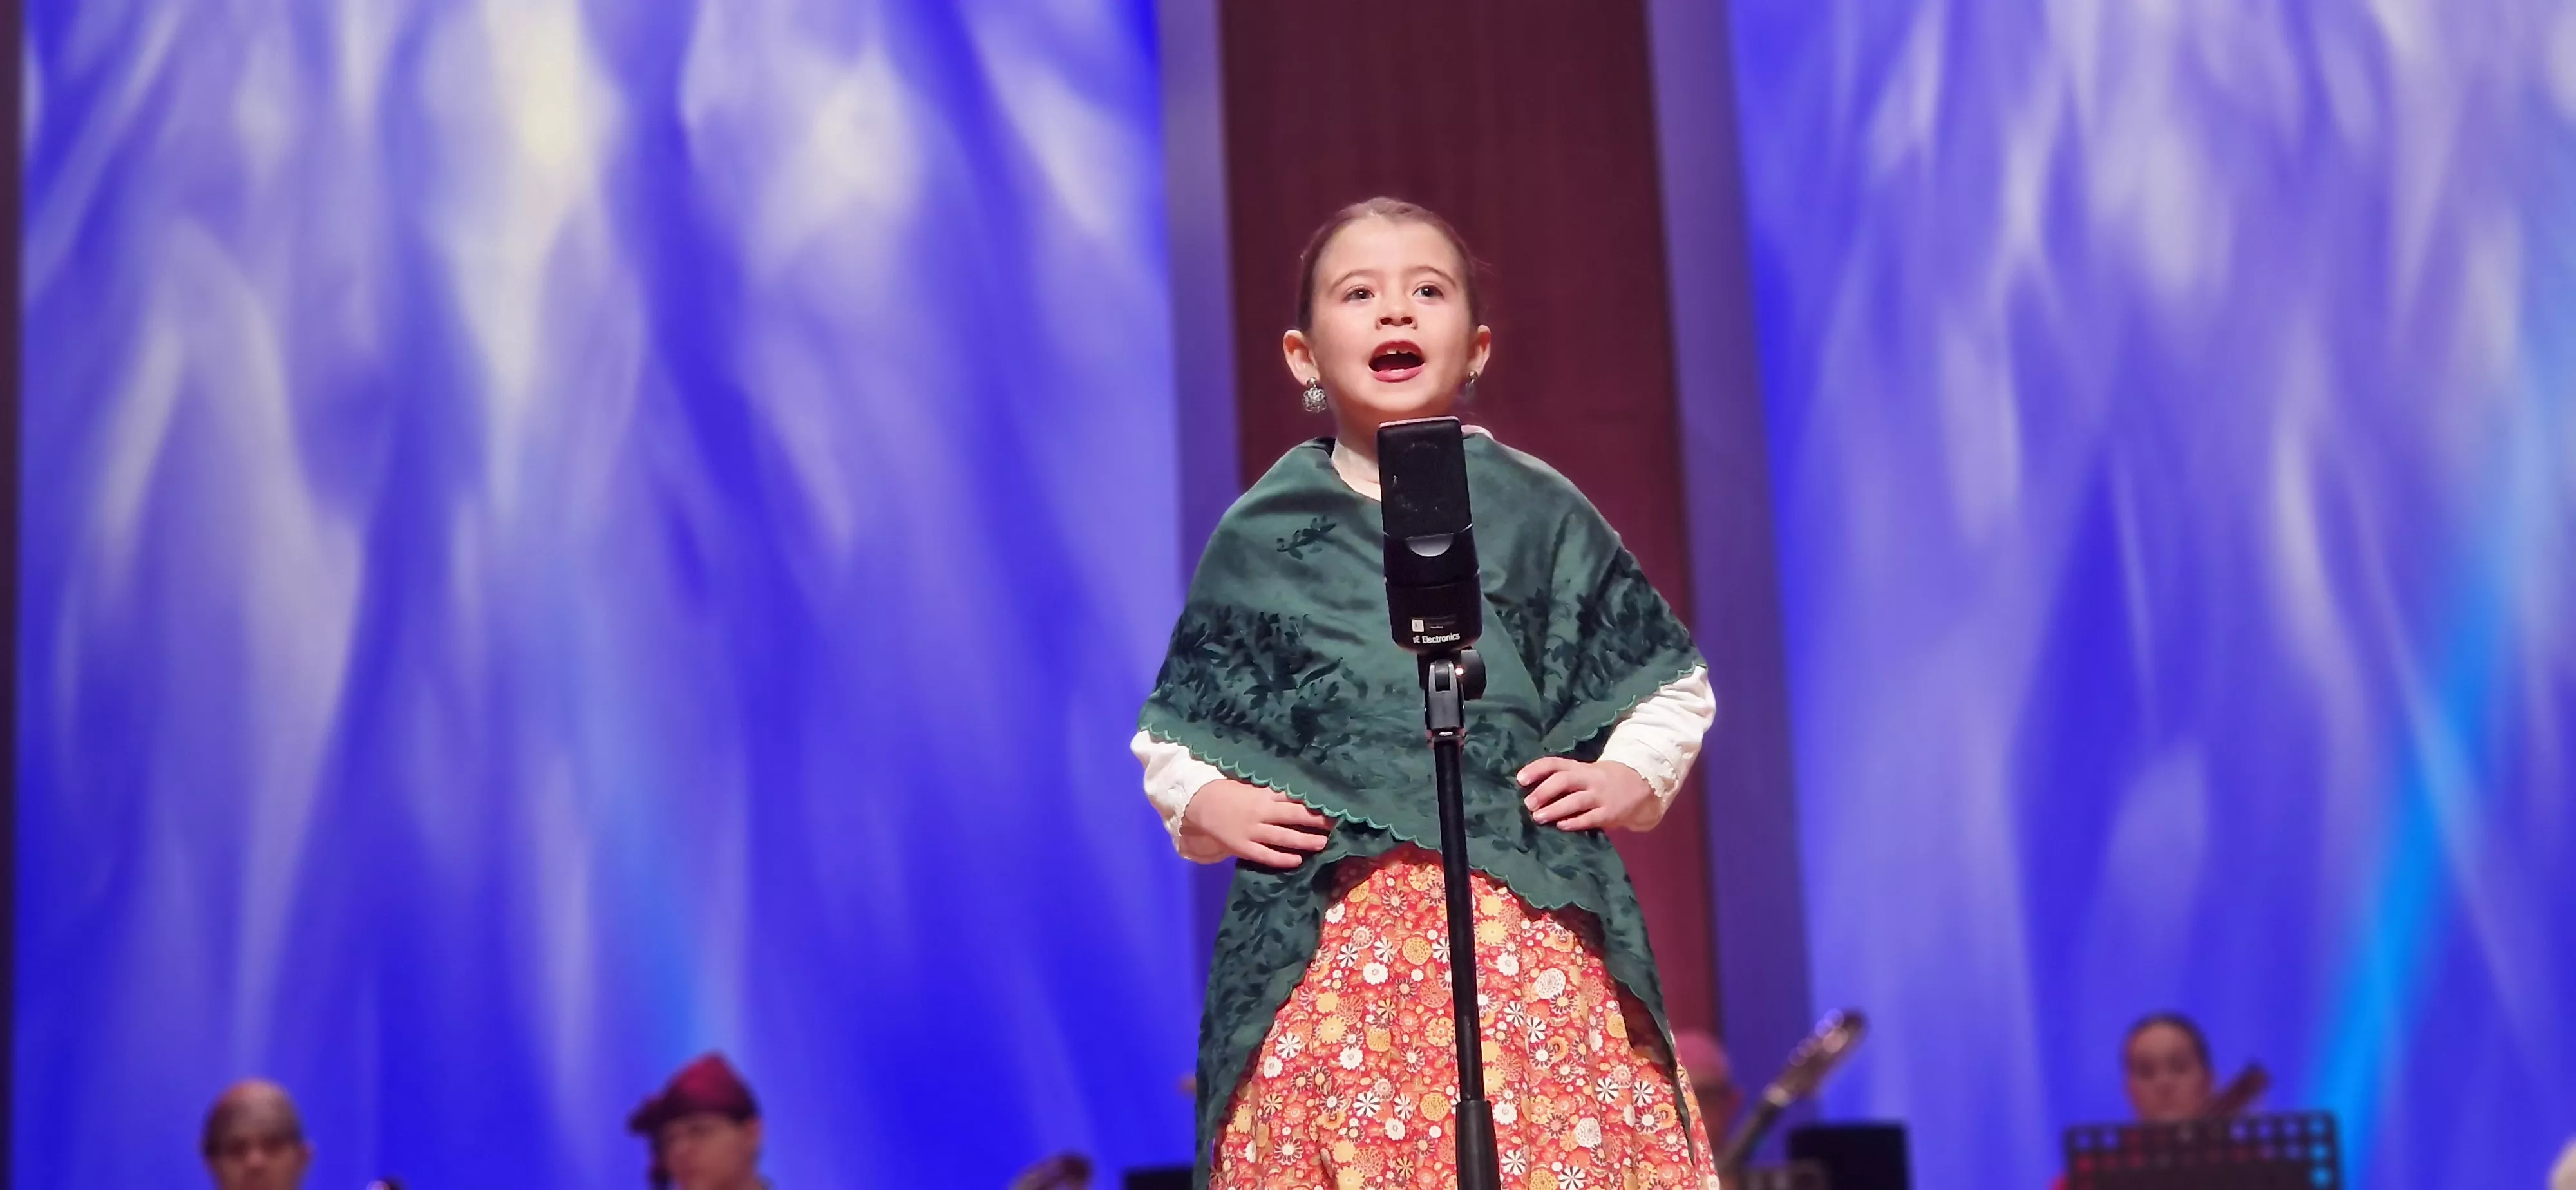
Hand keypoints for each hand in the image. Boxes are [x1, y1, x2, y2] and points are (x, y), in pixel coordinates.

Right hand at [1178, 779, 1334, 866]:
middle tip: (1336, 824)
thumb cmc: (1228, 792)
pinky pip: (1265, 855)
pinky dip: (1282, 858)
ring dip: (1305, 840)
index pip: (1294, 798)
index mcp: (1264, 794)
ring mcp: (1252, 831)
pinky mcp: (1243, 846)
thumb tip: (1300, 793)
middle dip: (1316, 820)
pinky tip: (1297, 860)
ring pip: (1283, 837)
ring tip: (1324, 843)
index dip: (1314, 802)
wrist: (1199, 803)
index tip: (1332, 805)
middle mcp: (1261, 812)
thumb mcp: (1252, 786)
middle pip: (1294, 816)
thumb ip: (1272, 792)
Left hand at [1517, 757, 1660, 831]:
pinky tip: (1560, 825)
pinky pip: (1589, 818)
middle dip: (1544, 791)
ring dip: (1554, 809)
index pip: (1555, 763)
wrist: (1643, 785)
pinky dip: (1573, 822)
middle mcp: (1590, 779)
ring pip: (1575, 801)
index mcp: (1581, 767)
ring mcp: (1601, 796)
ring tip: (1538, 817)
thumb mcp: (1587, 773)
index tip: (1520, 779)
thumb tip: (1533, 790)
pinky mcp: (1610, 813)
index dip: (1536, 769)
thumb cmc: (1605, 780)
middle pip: (1564, 780)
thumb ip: (1566, 778)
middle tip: (1528, 803)